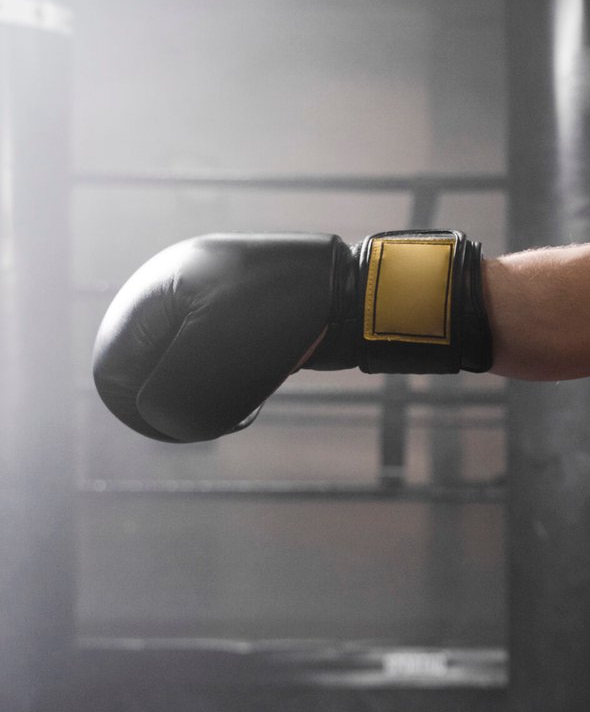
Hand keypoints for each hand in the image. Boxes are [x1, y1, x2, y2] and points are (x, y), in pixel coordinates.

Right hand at [93, 229, 491, 442]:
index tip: (186, 424)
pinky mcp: (240, 312)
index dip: (140, 410)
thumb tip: (162, 420)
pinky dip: (230, 381)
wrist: (356, 292)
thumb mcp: (215, 365)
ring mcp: (208, 297)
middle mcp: (175, 287)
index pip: (111, 368)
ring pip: (183, 369)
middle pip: (146, 369)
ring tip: (245, 398)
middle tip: (224, 412)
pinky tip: (258, 385)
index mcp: (155, 289)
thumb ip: (170, 400)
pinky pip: (214, 359)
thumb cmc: (283, 321)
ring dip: (207, 395)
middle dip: (177, 401)